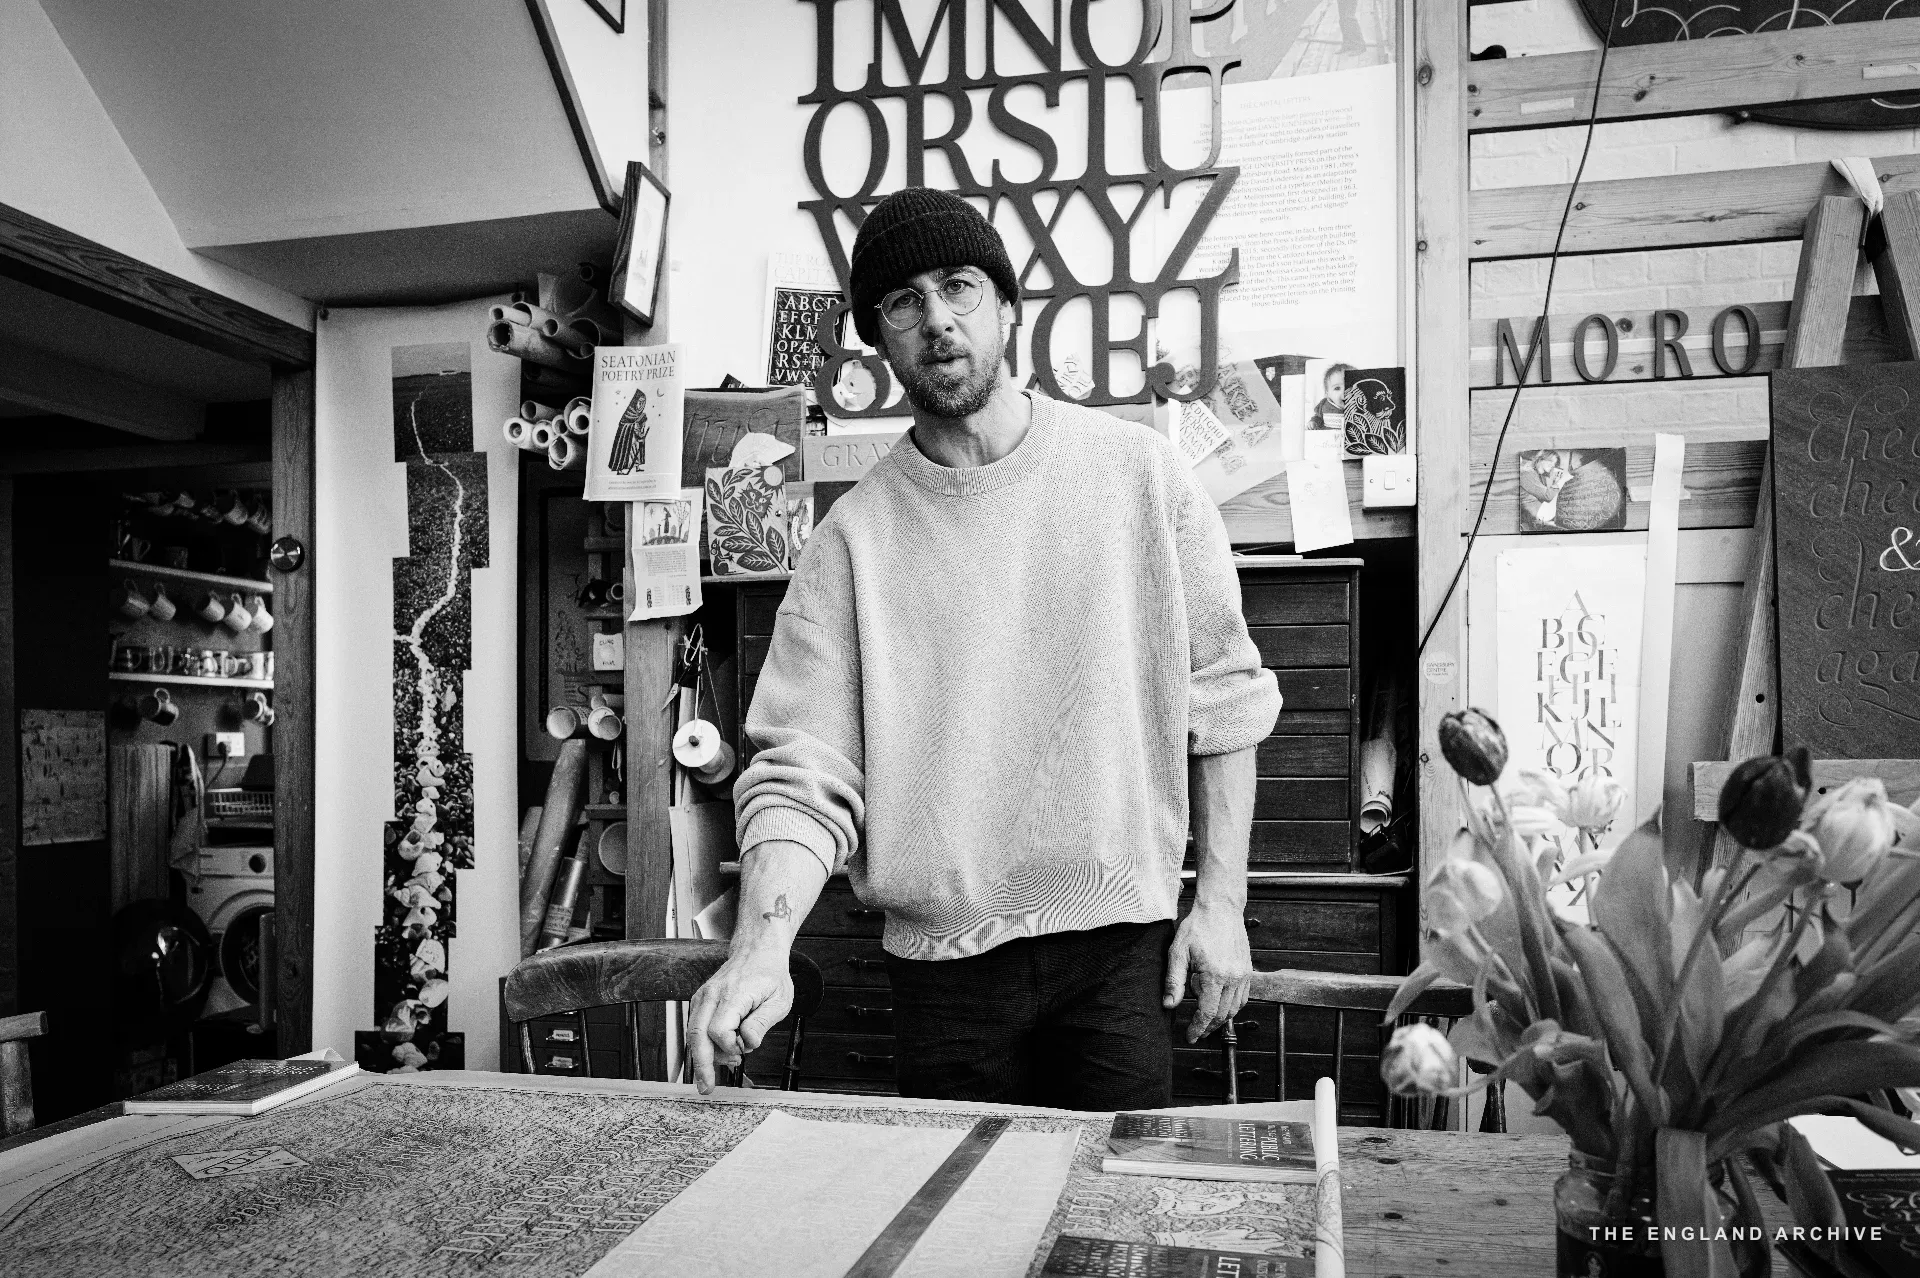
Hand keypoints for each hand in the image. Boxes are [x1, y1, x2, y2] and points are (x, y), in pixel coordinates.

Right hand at [684, 946, 793, 1093]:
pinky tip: (720, 1053)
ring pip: (693, 1033)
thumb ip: (761, 1023)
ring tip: (729, 1064)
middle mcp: (712, 995)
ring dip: (705, 1055)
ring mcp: (703, 997)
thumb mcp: (779, 1000)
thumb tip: (746, 1043)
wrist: (757, 951)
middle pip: (696, 1035)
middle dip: (701, 1065)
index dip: (730, 1047)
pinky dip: (704, 1045)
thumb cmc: (770, 974)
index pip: (719, 1030)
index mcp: (733, 994)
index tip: (745, 1049)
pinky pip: (695, 1028)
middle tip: (707, 1087)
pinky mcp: (700, 1001)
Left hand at [1163, 902, 1251, 1042]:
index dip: (1198, 1028)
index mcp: (1215, 975)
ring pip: (1235, 1008)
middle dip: (1208, 1027)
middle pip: (1223, 1014)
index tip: (1190, 1037)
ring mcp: (1243, 974)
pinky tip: (1220, 1006)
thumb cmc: (1197, 927)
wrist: (1220, 908)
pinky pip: (1243, 998)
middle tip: (1196, 1033)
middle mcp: (1233, 977)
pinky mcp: (1248, 970)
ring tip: (1206, 1022)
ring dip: (1221, 1019)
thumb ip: (1174, 980)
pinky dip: (1232, 1007)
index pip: (1207, 1012)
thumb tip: (1169, 1005)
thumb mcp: (1178, 952)